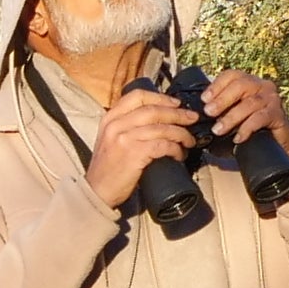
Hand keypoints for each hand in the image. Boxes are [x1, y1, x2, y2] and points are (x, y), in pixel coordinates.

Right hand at [85, 84, 203, 209]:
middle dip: (177, 113)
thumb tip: (158, 121)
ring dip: (180, 133)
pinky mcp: (134, 153)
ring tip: (189, 140)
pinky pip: (162, 145)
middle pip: (153, 110)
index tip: (176, 103)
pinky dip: (175, 149)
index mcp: (110, 117)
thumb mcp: (110, 139)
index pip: (137, 96)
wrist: (96, 191)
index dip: (161, 98)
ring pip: (161, 127)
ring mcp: (124, 138)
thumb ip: (126, 126)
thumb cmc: (107, 169)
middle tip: (192, 118)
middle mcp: (116, 124)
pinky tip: (179, 154)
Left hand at [197, 68, 288, 157]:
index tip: (204, 99)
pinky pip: (261, 117)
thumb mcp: (233, 117)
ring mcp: (272, 99)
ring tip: (218, 130)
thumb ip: (219, 113)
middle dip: (222, 99)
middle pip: (241, 85)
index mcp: (249, 82)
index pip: (232, 75)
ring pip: (250, 103)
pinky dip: (247, 128)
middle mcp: (262, 86)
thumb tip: (197, 116)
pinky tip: (238, 138)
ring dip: (231, 117)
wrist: (277, 145)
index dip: (217, 85)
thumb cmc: (250, 129)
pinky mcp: (278, 114)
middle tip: (209, 112)